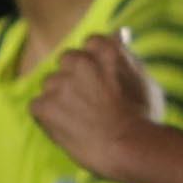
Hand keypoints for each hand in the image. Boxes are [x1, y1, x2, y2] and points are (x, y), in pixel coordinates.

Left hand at [33, 25, 162, 169]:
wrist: (130, 148)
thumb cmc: (144, 118)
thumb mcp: (144, 79)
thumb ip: (127, 57)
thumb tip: (120, 34)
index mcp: (105, 50)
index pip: (91, 43)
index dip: (94, 63)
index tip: (100, 80)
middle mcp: (79, 61)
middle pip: (67, 60)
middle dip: (74, 77)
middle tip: (88, 101)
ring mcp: (60, 83)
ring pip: (51, 84)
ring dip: (60, 97)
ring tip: (80, 120)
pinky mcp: (45, 106)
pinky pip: (37, 107)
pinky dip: (47, 118)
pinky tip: (67, 129)